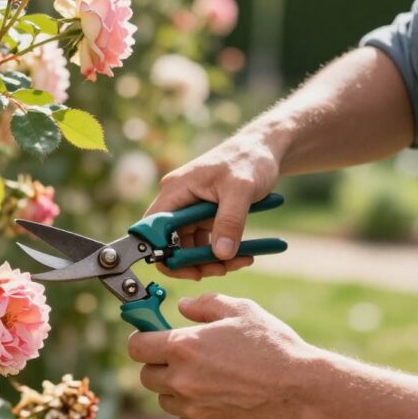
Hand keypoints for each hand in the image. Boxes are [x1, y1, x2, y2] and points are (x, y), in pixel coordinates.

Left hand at [127, 293, 318, 418]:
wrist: (300, 390)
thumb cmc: (272, 346)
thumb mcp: (240, 310)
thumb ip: (205, 304)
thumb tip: (182, 306)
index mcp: (183, 347)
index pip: (136, 347)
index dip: (142, 340)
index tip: (153, 338)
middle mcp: (181, 380)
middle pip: (146, 376)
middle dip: (159, 365)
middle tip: (183, 358)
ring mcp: (192, 408)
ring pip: (165, 400)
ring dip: (176, 390)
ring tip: (206, 378)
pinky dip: (193, 411)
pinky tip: (216, 398)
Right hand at [146, 129, 278, 278]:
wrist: (264, 148)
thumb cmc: (249, 159)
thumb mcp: (241, 190)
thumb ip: (230, 221)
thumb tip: (221, 255)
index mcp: (176, 190)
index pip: (153, 227)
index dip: (162, 252)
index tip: (186, 267)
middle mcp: (178, 201)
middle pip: (172, 243)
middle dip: (194, 261)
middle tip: (219, 270)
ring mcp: (191, 209)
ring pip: (190, 246)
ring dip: (210, 260)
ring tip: (237, 262)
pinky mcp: (204, 215)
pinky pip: (205, 241)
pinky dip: (221, 252)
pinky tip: (242, 255)